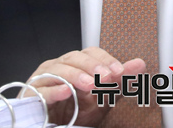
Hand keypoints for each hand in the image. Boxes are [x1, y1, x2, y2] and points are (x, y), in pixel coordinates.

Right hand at [27, 47, 145, 125]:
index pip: (91, 52)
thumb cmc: (76, 109)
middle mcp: (59, 65)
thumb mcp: (102, 97)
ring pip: (59, 69)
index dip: (105, 59)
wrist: (54, 126)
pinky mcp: (32, 93)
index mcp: (76, 62)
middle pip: (75, 57)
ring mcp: (44, 77)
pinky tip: (66, 92)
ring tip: (90, 85)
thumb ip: (119, 81)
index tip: (119, 71)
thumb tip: (140, 64)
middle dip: (92, 66)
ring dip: (76, 76)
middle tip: (106, 77)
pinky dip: (55, 90)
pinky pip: (42, 89)